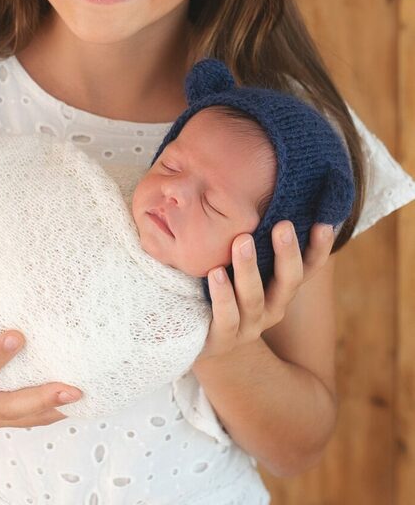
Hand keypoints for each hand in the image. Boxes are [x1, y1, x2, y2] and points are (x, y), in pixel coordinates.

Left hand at [198, 221, 334, 360]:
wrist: (201, 337)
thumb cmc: (225, 285)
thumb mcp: (241, 261)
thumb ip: (253, 235)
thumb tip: (260, 185)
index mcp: (281, 288)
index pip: (308, 268)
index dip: (319, 248)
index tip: (324, 222)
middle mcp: (273, 307)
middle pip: (288, 282)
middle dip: (287, 254)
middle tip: (282, 225)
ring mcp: (249, 326)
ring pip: (255, 299)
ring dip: (249, 270)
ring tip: (242, 242)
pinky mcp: (222, 339)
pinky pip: (226, 318)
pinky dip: (223, 296)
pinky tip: (215, 274)